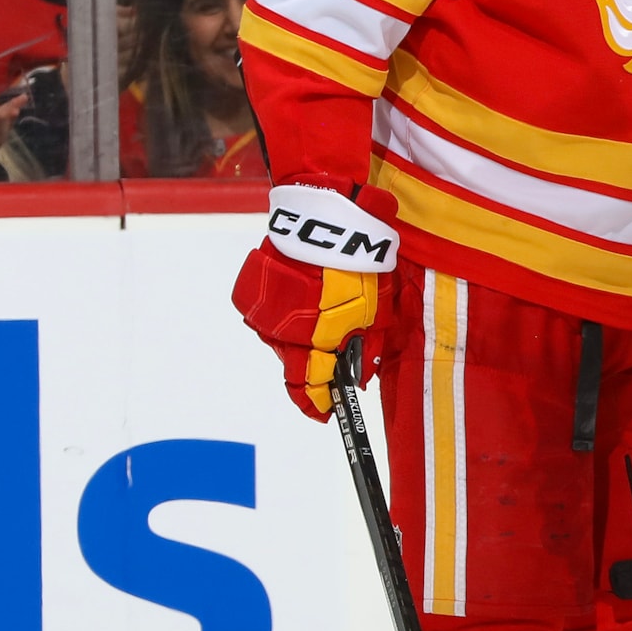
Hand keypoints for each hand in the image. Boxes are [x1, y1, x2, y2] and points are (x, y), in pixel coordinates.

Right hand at [234, 183, 398, 416]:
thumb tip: (360, 374)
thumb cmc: (359, 264)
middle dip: (314, 368)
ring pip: (283, 340)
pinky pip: (273, 316)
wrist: (326, 218)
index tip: (327, 412)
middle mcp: (283, 332)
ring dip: (302, 338)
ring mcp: (265, 313)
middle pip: (295, 366)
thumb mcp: (376, 310)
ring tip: (325, 317)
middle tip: (333, 360)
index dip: (319, 404)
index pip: (310, 388)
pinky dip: (289, 315)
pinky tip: (308, 299)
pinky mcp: (254, 292)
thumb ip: (367, 347)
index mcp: (315, 340)